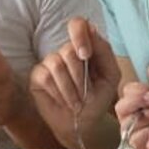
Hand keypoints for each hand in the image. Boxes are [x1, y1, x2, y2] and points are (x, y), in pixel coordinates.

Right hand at [29, 18, 118, 148]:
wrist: (82, 123)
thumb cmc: (97, 99)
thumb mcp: (110, 75)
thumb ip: (103, 50)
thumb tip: (91, 29)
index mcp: (85, 46)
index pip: (78, 25)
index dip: (80, 35)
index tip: (85, 55)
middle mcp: (66, 51)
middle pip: (68, 50)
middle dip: (80, 77)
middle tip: (85, 94)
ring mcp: (50, 62)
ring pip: (56, 64)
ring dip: (70, 89)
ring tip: (76, 102)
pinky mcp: (37, 76)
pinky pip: (45, 77)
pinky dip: (58, 93)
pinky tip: (63, 101)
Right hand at [116, 66, 148, 148]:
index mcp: (141, 106)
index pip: (128, 92)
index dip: (138, 90)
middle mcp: (133, 121)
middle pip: (121, 106)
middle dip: (138, 101)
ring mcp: (133, 139)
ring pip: (126, 124)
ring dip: (144, 118)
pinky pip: (133, 143)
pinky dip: (145, 136)